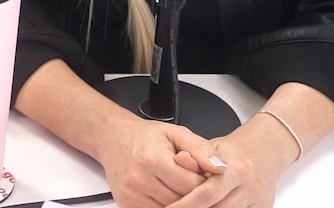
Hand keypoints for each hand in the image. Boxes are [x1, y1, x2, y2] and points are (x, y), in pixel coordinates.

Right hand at [93, 116, 222, 207]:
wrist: (112, 138)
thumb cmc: (145, 136)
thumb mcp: (176, 134)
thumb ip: (201, 149)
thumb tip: (221, 168)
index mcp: (153, 159)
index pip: (192, 185)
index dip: (205, 182)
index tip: (205, 176)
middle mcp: (140, 179)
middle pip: (183, 201)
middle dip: (195, 194)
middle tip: (193, 182)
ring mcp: (132, 195)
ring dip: (182, 202)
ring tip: (180, 186)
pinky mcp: (127, 204)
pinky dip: (168, 205)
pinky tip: (168, 193)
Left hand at [164, 120, 289, 207]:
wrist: (263, 153)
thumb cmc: (232, 151)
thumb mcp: (211, 147)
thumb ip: (194, 157)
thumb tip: (176, 160)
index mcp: (236, 169)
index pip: (207, 193)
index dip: (185, 204)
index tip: (169, 207)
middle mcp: (249, 188)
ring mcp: (258, 202)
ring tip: (186, 206)